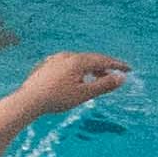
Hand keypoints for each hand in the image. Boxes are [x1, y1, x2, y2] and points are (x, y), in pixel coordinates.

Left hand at [16, 50, 130, 114]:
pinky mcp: (47, 65)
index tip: (129, 70)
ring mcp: (55, 59)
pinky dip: (79, 69)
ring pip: (79, 61)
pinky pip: (68, 64)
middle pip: (91, 59)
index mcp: (77, 61)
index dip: (117, 65)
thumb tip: (121, 78)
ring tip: (99, 79)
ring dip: (92, 68)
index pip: (102, 60)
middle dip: (105, 66)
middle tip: (116, 75)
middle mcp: (66, 56)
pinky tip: (79, 78)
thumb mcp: (84, 94)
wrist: (28, 101)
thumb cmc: (57, 99)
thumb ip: (104, 85)